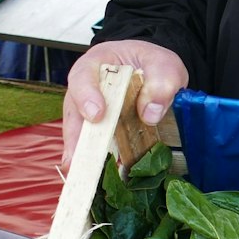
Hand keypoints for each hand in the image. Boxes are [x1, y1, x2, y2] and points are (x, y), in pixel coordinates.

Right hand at [61, 39, 187, 167]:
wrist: (153, 70)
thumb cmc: (152, 62)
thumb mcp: (164, 64)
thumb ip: (161, 81)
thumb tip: (150, 114)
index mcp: (98, 63)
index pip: (84, 76)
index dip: (86, 96)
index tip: (97, 115)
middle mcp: (86, 87)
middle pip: (74, 111)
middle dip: (76, 137)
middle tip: (78, 161)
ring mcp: (87, 109)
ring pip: (79, 132)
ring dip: (81, 154)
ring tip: (83, 175)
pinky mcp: (98, 128)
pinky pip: (92, 144)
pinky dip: (95, 159)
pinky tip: (98, 176)